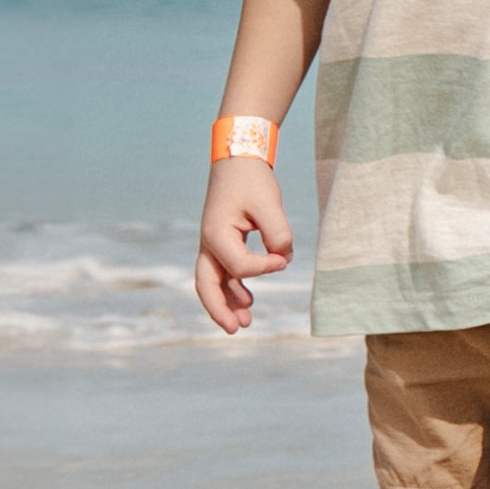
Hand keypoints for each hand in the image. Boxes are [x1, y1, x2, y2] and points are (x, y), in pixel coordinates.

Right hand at [194, 163, 294, 331]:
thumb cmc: (251, 180)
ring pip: (214, 282)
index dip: (265, 268)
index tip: (282, 258)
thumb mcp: (269, 204)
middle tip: (236, 329)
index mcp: (216, 234)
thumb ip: (278, 235)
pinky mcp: (223, 241)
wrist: (238, 158)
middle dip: (220, 309)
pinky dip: (234, 287)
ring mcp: (213, 243)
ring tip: (246, 322)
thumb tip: (282, 259)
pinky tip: (249, 300)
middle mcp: (209, 242)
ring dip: (227, 303)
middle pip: (207, 285)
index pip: (240, 266)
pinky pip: (224, 271)